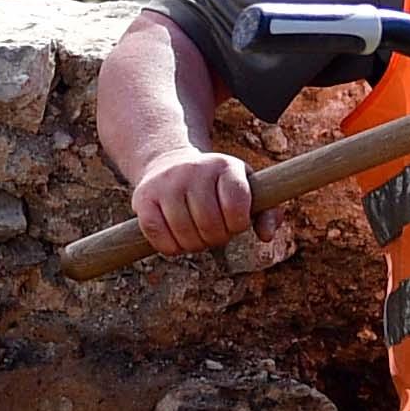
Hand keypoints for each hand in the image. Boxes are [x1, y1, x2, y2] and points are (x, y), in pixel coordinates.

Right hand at [131, 151, 256, 254]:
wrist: (170, 163)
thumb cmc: (217, 185)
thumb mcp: (246, 188)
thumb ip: (266, 212)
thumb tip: (267, 236)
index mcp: (225, 165)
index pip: (237, 205)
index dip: (238, 224)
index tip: (235, 223)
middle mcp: (194, 170)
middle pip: (210, 224)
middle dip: (216, 238)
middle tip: (215, 233)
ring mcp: (166, 183)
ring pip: (184, 233)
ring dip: (194, 245)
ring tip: (197, 235)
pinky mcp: (142, 198)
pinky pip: (158, 235)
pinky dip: (170, 247)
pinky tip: (177, 239)